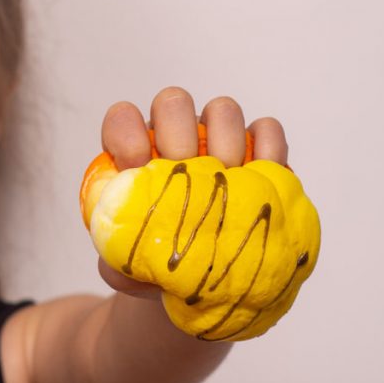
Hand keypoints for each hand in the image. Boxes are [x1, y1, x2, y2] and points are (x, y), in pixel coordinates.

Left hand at [97, 86, 288, 298]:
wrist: (201, 279)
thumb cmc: (156, 262)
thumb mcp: (128, 267)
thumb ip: (116, 265)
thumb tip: (119, 268)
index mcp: (136, 156)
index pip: (123, 118)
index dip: (127, 129)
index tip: (135, 161)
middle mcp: (176, 140)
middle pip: (175, 102)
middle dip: (178, 130)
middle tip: (184, 167)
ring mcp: (219, 144)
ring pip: (223, 110)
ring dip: (225, 140)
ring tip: (225, 180)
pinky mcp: (260, 157)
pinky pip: (268, 131)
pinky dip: (267, 148)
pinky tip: (259, 177)